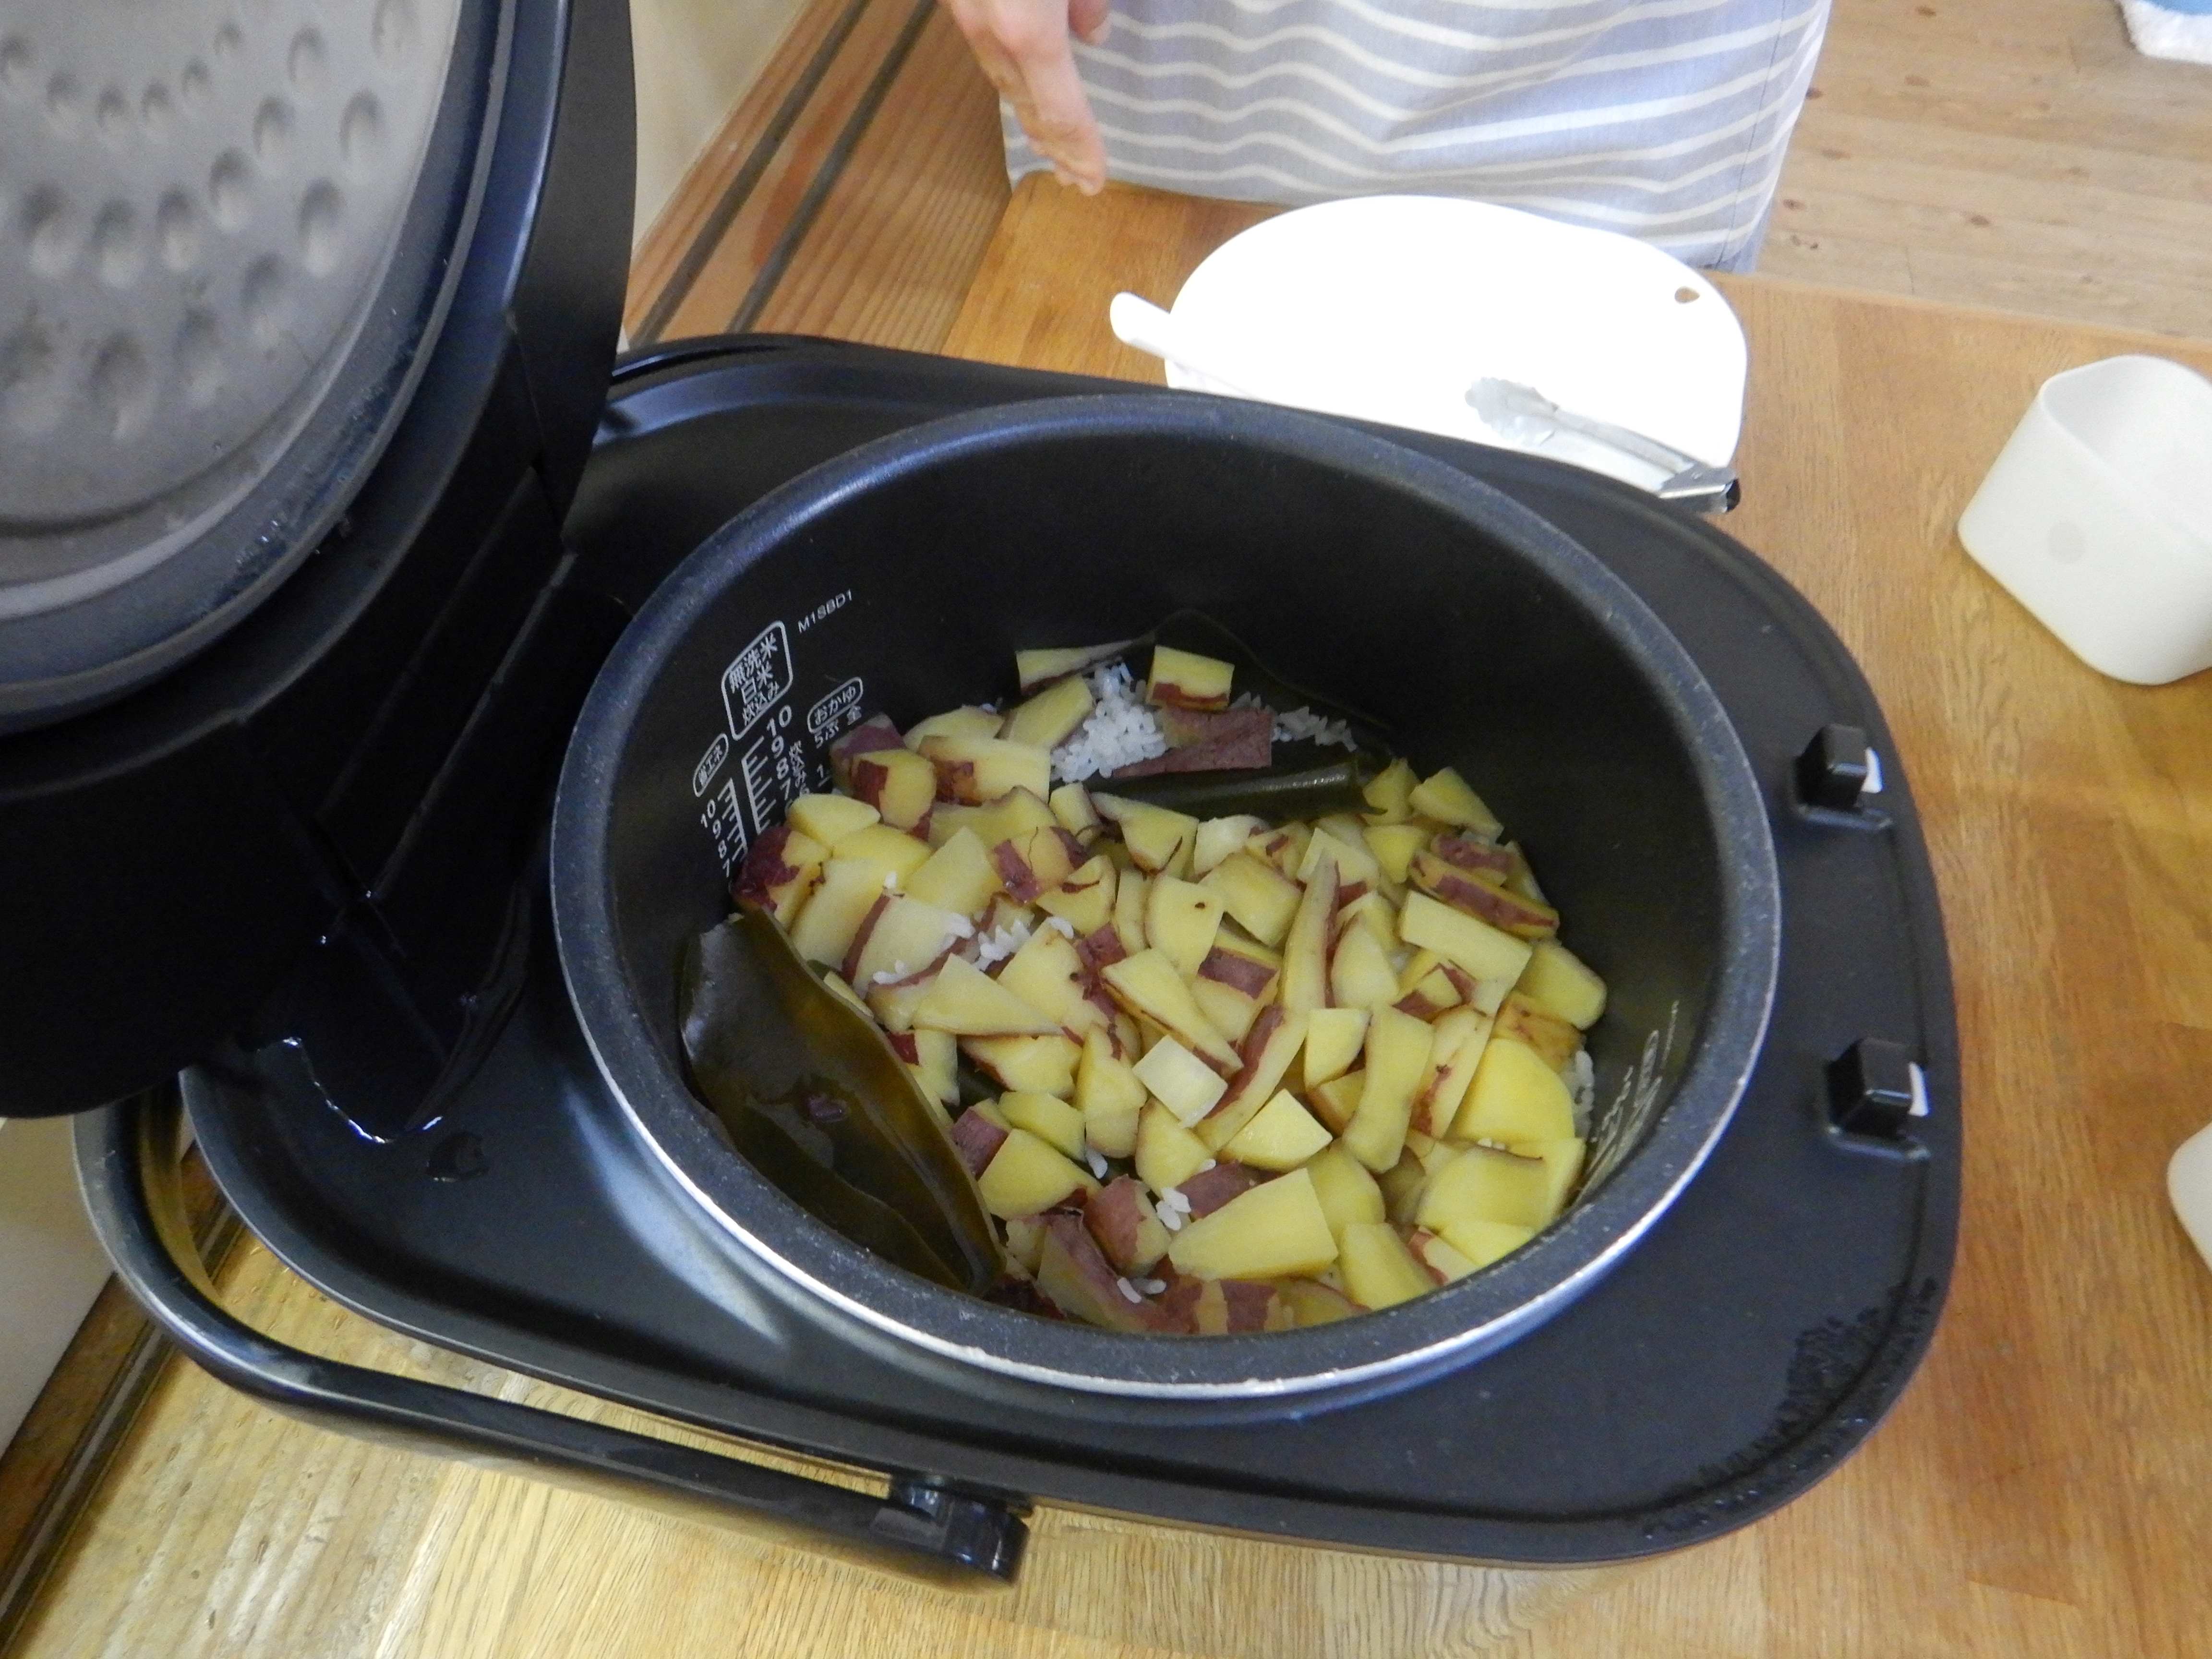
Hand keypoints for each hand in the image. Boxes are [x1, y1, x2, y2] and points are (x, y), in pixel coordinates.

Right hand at [940, 0, 1110, 193]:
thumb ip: (1089, 3)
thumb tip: (1095, 35)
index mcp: (1029, 30)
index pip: (1062, 112)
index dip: (1080, 151)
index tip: (1094, 182)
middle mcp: (990, 34)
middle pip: (1025, 107)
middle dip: (1052, 146)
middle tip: (1070, 177)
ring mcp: (964, 11)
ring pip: (998, 78)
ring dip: (1026, 116)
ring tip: (1044, 144)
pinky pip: (984, 48)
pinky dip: (1006, 79)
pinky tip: (1018, 82)